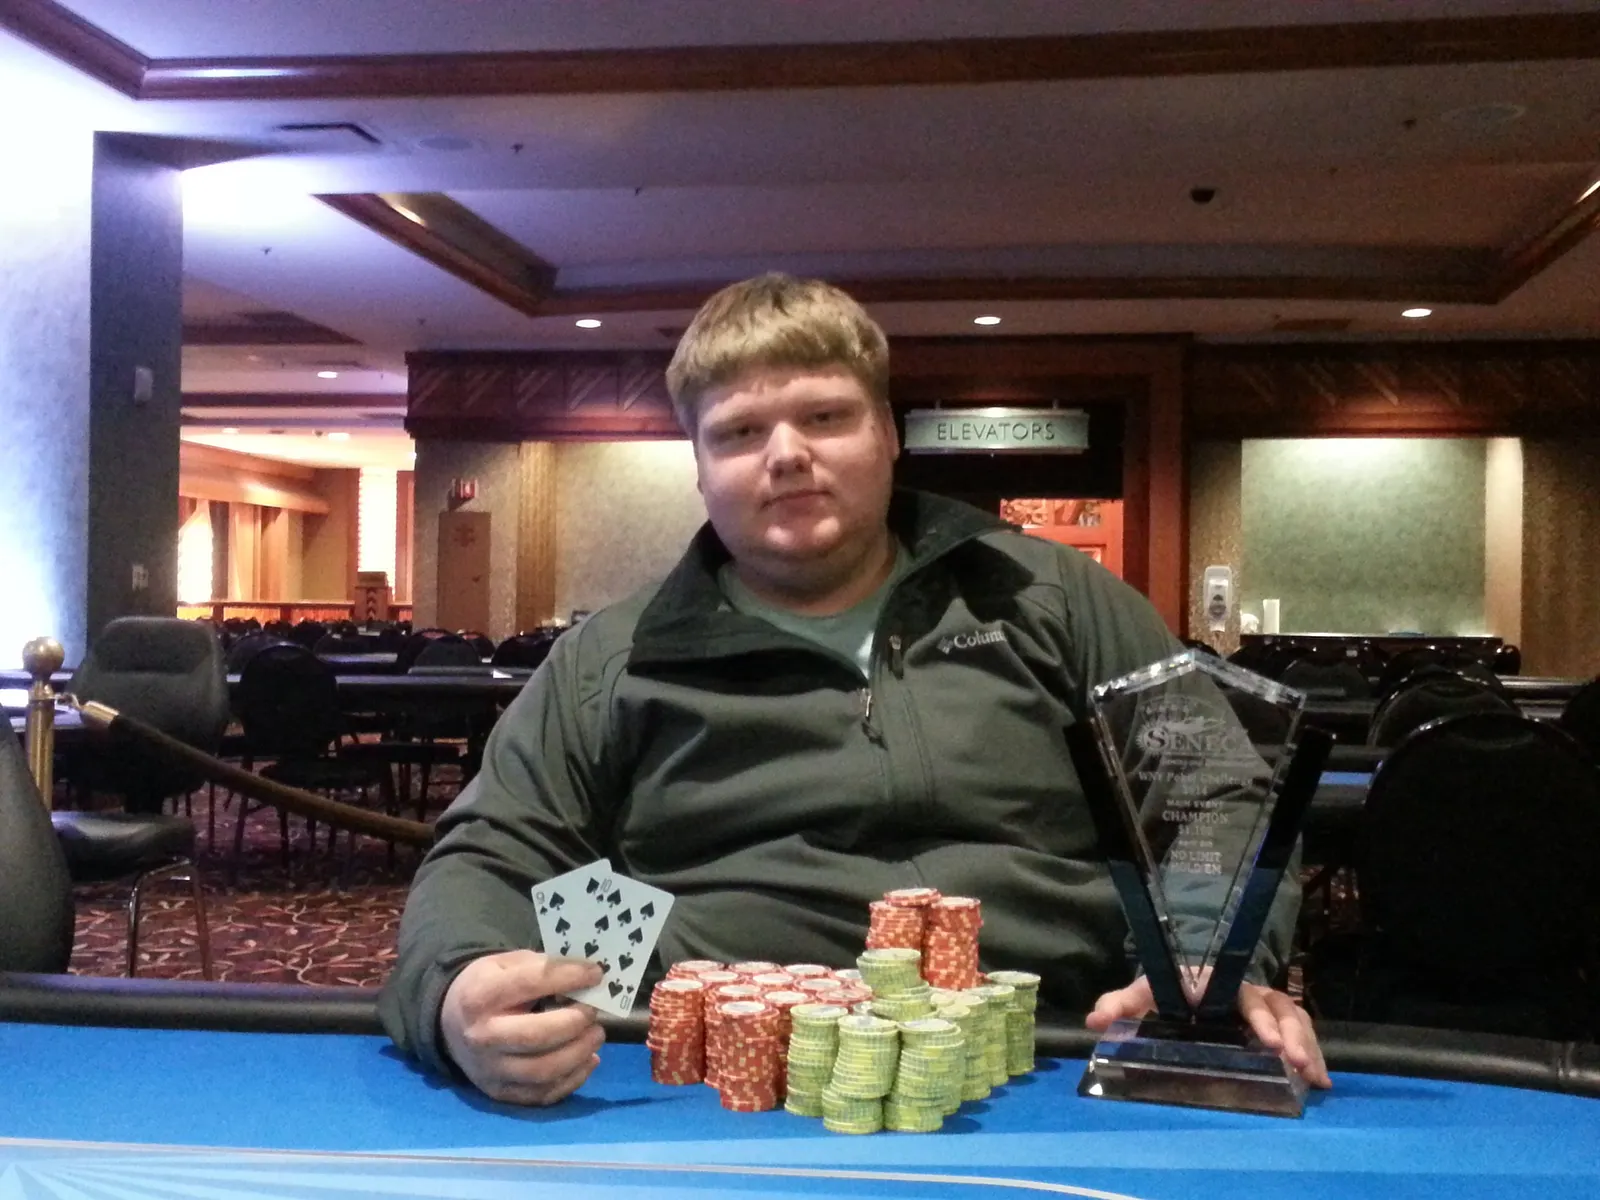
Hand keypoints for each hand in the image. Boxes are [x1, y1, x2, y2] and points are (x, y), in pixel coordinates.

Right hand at [440, 950, 606, 1104]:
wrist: (452, 1022)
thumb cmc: (488, 986)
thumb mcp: (506, 963)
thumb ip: (542, 967)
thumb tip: (587, 976)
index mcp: (480, 995)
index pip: (528, 983)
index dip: (567, 977)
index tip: (595, 974)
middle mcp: (481, 1037)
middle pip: (536, 1035)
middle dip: (574, 1022)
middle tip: (594, 1011)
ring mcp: (489, 1070)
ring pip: (543, 1071)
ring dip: (579, 1052)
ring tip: (596, 1034)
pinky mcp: (500, 1093)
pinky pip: (543, 1094)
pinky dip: (574, 1078)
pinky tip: (588, 1059)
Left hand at [1086, 975, 1330, 1089]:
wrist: (1185, 983)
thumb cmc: (1166, 990)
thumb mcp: (1143, 995)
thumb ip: (1119, 1005)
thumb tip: (1092, 1021)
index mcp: (1214, 983)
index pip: (1240, 994)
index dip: (1257, 1015)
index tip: (1268, 1040)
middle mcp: (1245, 991)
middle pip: (1276, 1006)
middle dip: (1288, 1034)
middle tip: (1295, 1061)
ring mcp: (1264, 1006)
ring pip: (1294, 1018)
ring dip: (1307, 1044)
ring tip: (1313, 1075)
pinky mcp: (1276, 1022)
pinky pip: (1302, 1032)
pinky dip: (1315, 1053)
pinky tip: (1321, 1081)